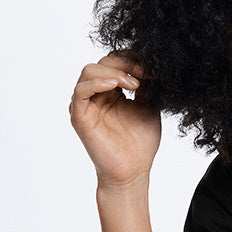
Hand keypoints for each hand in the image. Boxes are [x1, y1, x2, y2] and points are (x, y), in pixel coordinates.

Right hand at [69, 51, 161, 187]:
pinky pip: (81, 91)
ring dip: (113, 71)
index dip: (131, 60)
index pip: (115, 63)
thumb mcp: (149, 107)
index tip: (152, 67)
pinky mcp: (79, 115)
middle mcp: (95, 95)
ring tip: (134, 84)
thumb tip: (149, 63)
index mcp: (111, 92)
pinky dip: (98, 83)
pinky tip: (117, 85)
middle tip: (145, 74)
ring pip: (90, 71)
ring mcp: (85, 104)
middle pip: (102, 63)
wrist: (133, 171)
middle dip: (125, 63)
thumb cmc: (140, 144)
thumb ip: (146, 86)